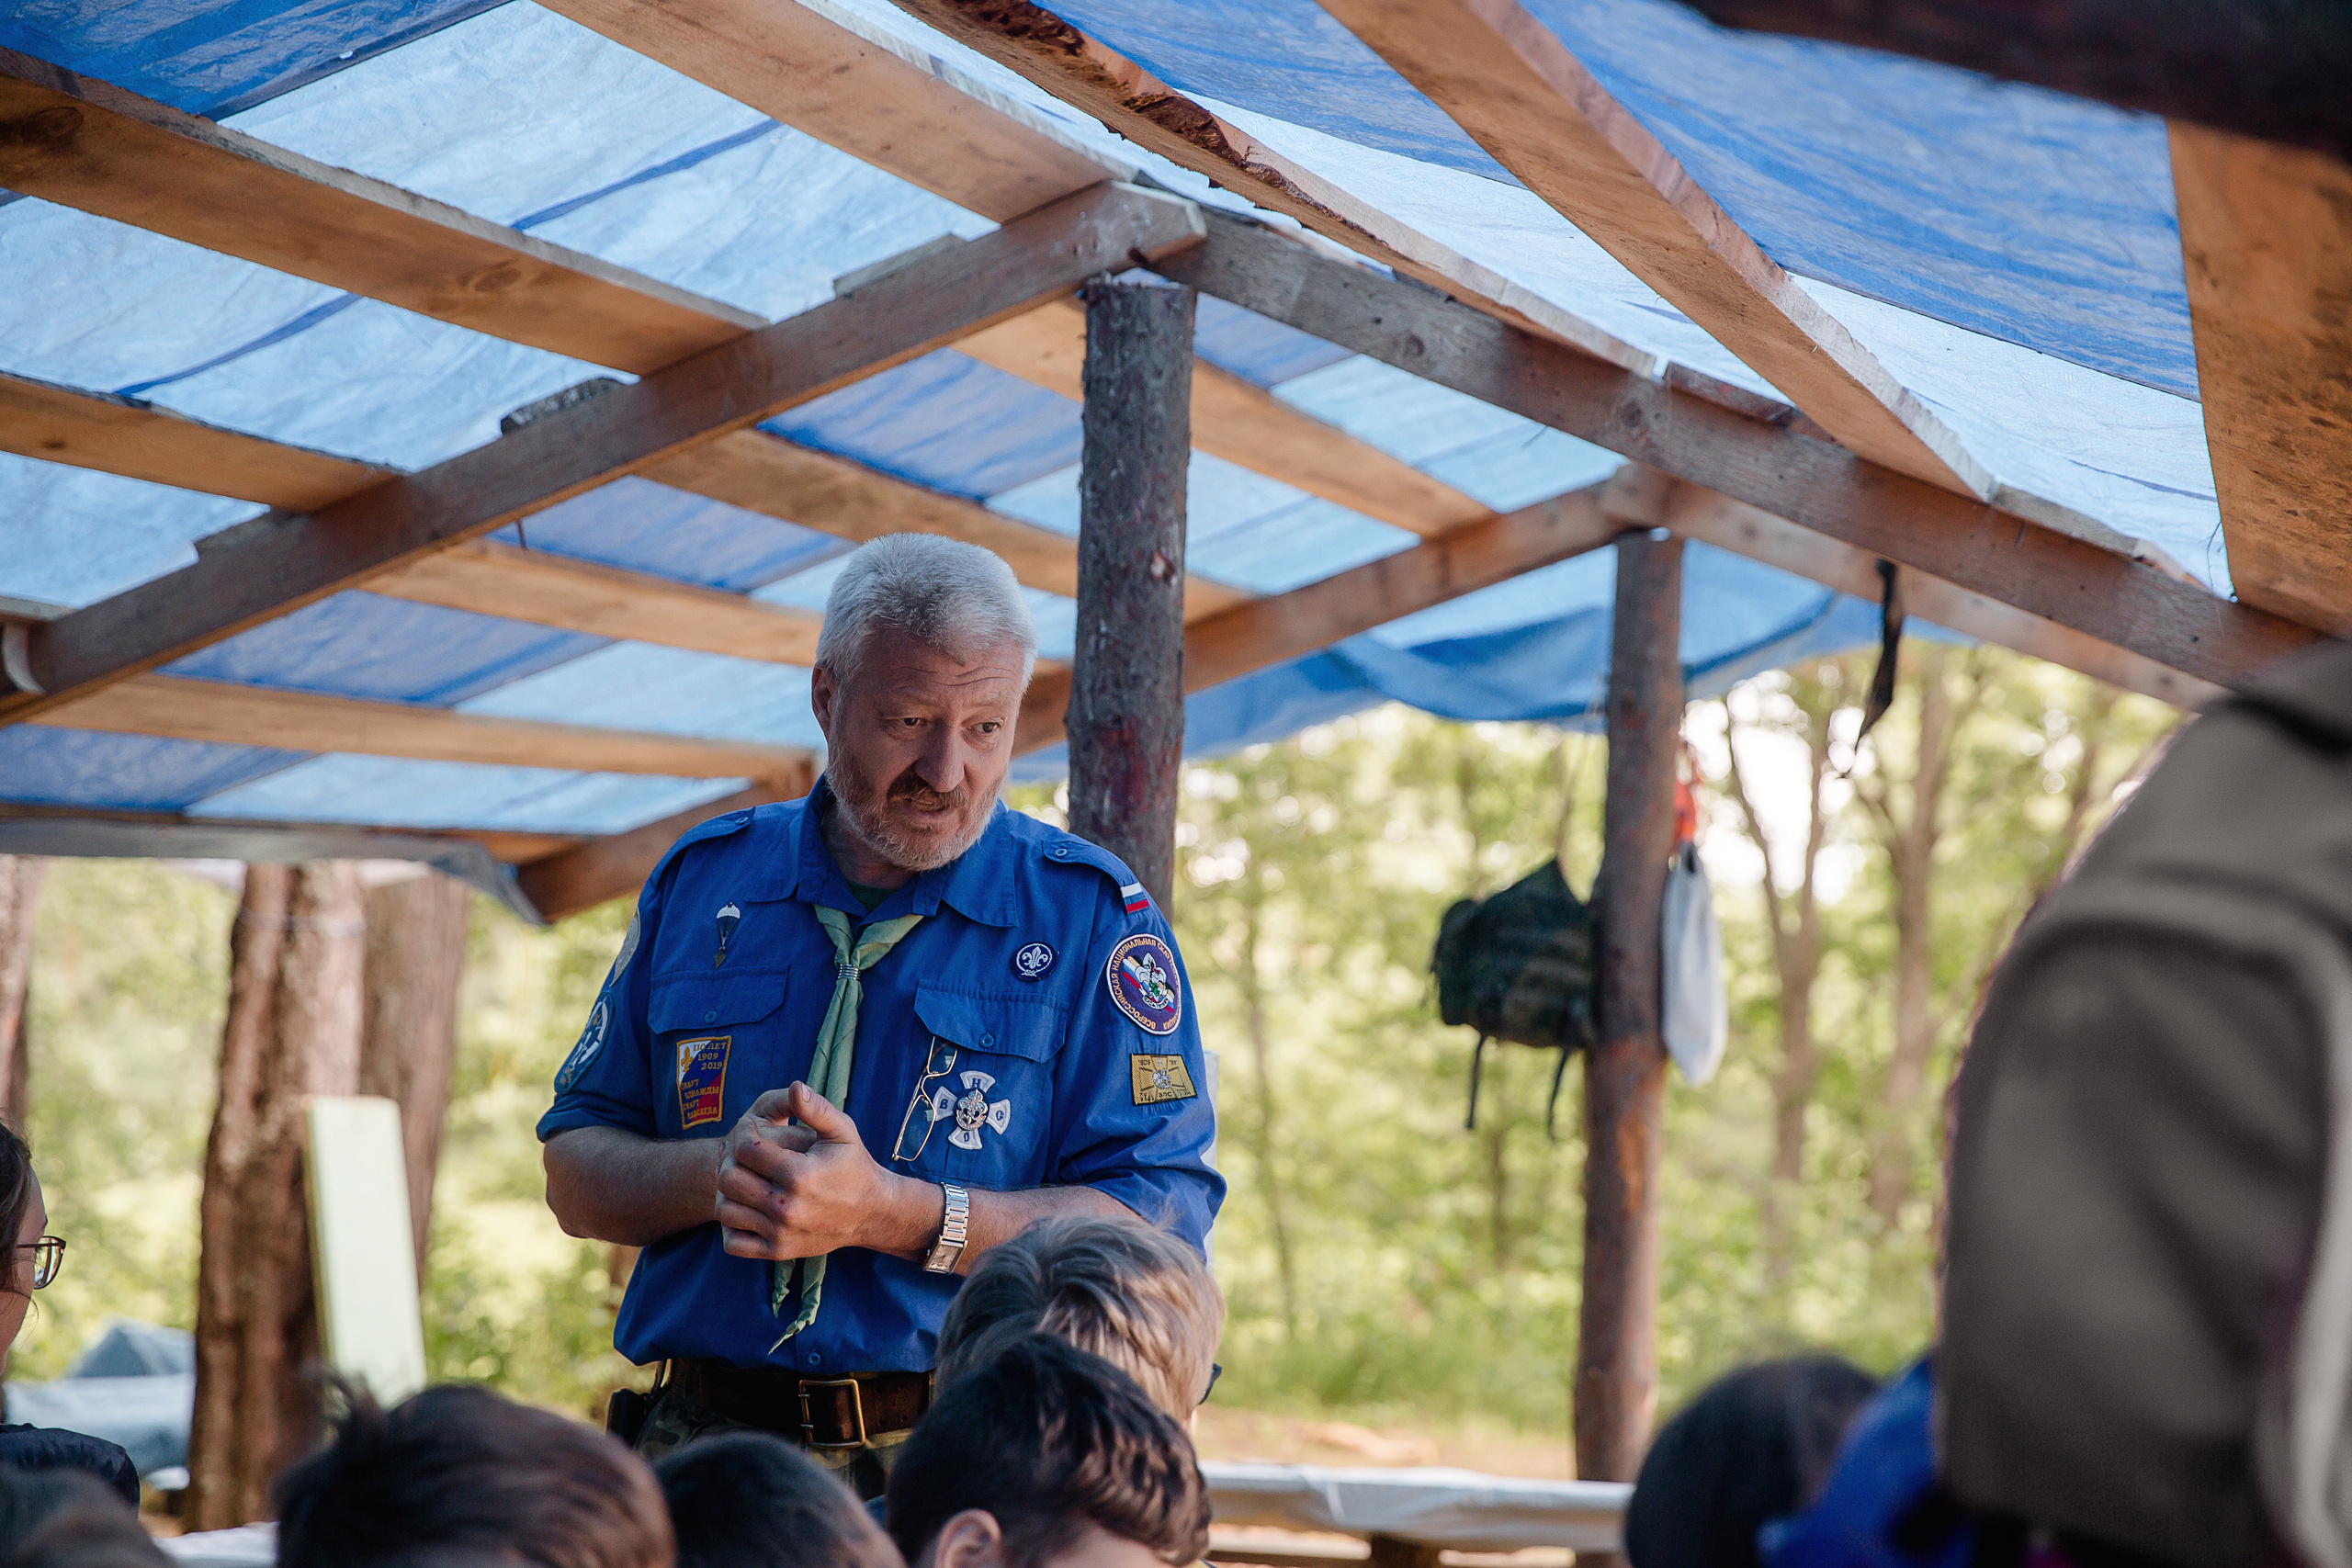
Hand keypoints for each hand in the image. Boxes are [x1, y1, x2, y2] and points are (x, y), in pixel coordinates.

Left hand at [714, 1083, 934, 1260]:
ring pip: (726, 1211)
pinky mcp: (777, 1251)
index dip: (742, 1133)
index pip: (746, 1149)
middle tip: (743, 1154)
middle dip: (731, 1160)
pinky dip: (732, 1226)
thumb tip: (795, 1087)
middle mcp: (786, 1207)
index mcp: (800, 1175)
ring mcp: (780, 1233)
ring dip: (729, 1192)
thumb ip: (817, 1109)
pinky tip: (747, 1208)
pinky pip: (733, 1243)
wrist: (871, 1213)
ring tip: (745, 1178)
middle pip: (729, 1179)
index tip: (751, 1130)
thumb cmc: (854, 1166)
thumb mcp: (843, 1131)